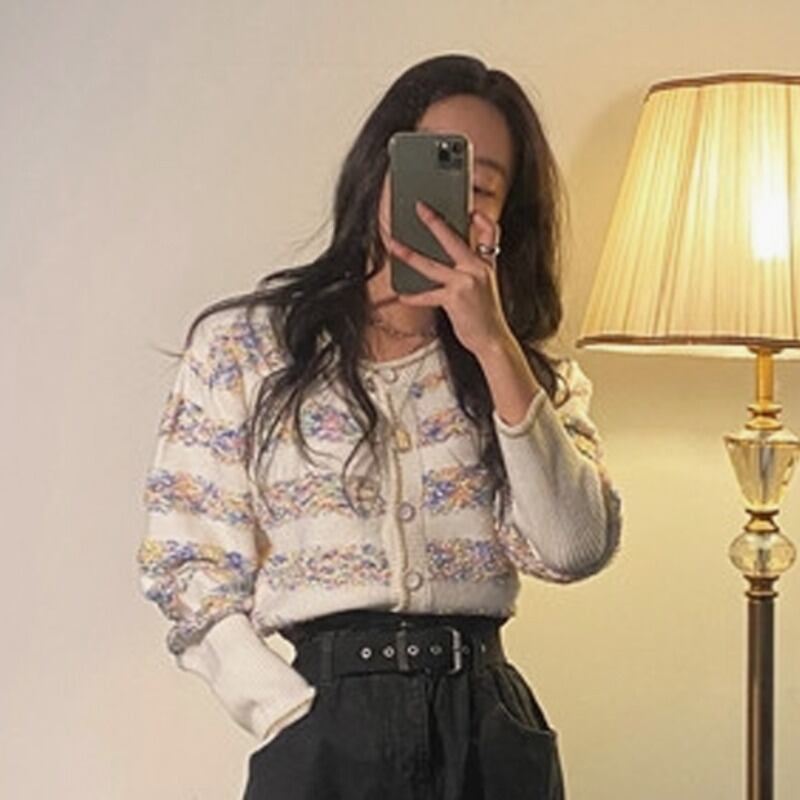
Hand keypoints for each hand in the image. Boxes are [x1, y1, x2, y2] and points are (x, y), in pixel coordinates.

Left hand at [386, 200, 514, 358]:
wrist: (493, 339)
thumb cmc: (485, 313)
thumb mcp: (486, 285)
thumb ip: (472, 268)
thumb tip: (448, 258)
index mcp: (486, 264)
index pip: (490, 232)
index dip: (482, 218)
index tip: (471, 209)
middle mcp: (478, 269)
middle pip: (452, 240)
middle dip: (434, 222)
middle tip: (419, 208)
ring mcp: (466, 283)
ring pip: (431, 265)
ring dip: (409, 255)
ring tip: (392, 245)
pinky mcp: (455, 300)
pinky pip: (428, 295)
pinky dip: (414, 296)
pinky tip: (403, 295)